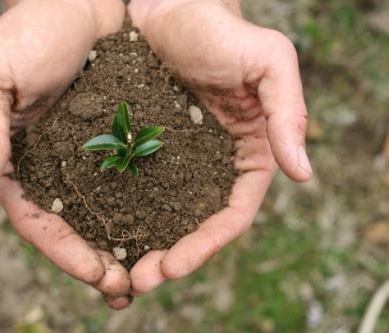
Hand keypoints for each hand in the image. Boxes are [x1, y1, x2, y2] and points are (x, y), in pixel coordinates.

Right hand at [0, 0, 131, 308]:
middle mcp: (57, 166)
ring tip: (151, 275)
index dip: (64, 251)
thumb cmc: (33, 30)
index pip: (38, 219)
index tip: (96, 274)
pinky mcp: (124, 141)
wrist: (86, 0)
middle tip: (127, 289)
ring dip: (127, 248)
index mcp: (19, 160)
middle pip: (75, 228)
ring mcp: (92, 157)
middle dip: (99, 262)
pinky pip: (138, 182)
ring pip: (109, 214)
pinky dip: (151, 211)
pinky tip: (169, 230)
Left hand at [128, 0, 312, 293]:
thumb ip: (288, 113)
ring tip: (117, 271)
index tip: (174, 266)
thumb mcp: (268, 61)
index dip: (207, 245)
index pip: (233, 214)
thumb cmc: (220, 29)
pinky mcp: (146, 148)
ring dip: (144, 245)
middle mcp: (213, 164)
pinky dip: (124, 214)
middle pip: (196, 224)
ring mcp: (178, 159)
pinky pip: (135, 188)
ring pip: (164, 215)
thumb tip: (303, 172)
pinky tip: (101, 230)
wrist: (168, 6)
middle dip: (171, 258)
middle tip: (138, 282)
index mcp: (248, 154)